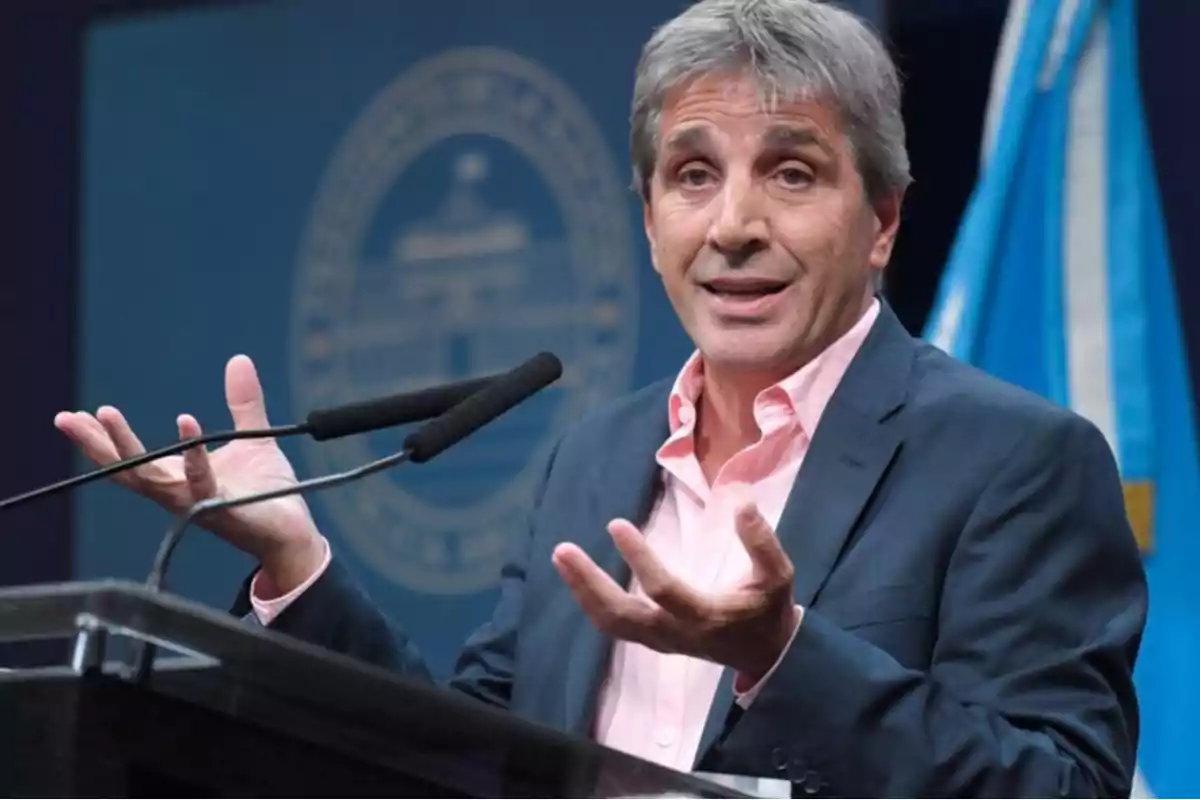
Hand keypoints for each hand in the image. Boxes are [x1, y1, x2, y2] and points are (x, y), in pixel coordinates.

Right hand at [54, 355, 323, 591]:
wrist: (294, 530)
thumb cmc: (266, 492)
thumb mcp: (252, 438)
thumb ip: (242, 403)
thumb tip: (238, 359)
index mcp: (178, 478)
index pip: (129, 460)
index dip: (100, 440)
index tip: (72, 416)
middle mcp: (179, 493)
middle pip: (126, 470)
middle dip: (96, 444)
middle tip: (68, 418)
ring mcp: (198, 503)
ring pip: (153, 478)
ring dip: (126, 446)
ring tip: (106, 414)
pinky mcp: (225, 511)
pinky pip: (203, 484)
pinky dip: (193, 456)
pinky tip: (185, 422)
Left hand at [552, 502, 800, 682]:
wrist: (765, 653)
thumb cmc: (768, 608)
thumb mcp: (777, 574)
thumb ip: (761, 540)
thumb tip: (741, 501)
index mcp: (705, 617)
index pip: (663, 590)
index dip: (638, 559)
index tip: (615, 524)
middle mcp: (676, 634)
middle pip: (622, 615)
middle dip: (589, 584)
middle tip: (562, 550)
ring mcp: (661, 642)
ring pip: (612, 624)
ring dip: (583, 592)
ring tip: (561, 558)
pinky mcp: (654, 641)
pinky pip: (615, 626)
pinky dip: (592, 603)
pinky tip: (577, 578)